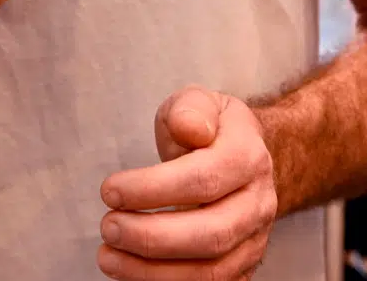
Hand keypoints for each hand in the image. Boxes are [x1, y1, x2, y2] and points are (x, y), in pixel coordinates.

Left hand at [98, 87, 276, 279]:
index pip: (203, 179)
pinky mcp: (242, 268)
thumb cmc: (212, 130)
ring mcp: (253, 241)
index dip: (153, 190)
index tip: (109, 191)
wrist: (246, 158)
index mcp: (248, 158)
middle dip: (151, 237)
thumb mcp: (200, 102)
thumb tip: (189, 127)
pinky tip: (131, 273)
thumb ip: (191, 109)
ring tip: (108, 256)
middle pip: (210, 234)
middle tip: (108, 227)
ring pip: (210, 273)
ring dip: (153, 272)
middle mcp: (258, 204)